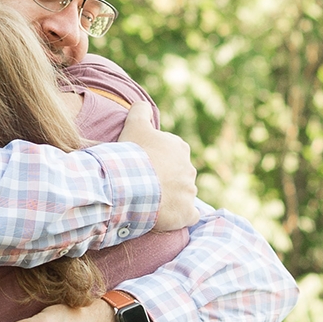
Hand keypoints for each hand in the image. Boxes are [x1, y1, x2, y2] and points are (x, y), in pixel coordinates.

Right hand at [119, 101, 198, 231]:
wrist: (132, 184)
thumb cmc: (134, 154)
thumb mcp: (134, 125)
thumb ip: (140, 111)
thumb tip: (142, 103)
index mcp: (180, 148)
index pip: (172, 154)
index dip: (157, 160)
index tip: (144, 166)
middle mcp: (190, 169)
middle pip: (178, 175)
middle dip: (165, 180)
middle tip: (144, 186)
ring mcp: (190, 192)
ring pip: (182, 195)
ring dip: (171, 199)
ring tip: (150, 203)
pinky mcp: (187, 213)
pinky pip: (188, 216)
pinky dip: (181, 217)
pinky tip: (168, 218)